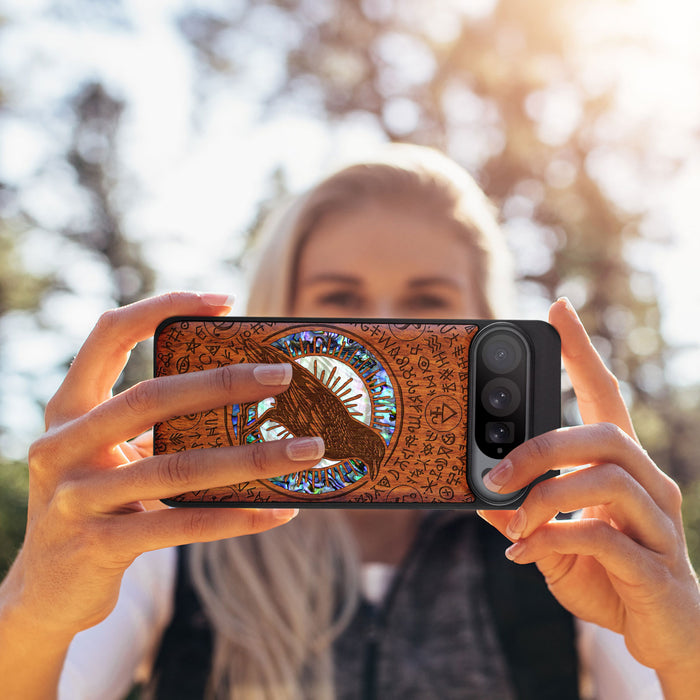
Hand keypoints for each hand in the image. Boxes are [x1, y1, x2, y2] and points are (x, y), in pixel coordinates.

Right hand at [2, 292, 324, 640]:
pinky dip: (237, 517)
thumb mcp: (113, 456)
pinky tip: (280, 510)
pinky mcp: (98, 546)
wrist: (46, 591)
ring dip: (252, 458)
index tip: (224, 301)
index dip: (162, 307)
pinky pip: (182, 525)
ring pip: (177, 467)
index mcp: (68, 409)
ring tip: (307, 450)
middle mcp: (62, 445)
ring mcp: (75, 498)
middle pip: (151, 397)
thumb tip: (250, 401)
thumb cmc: (98, 504)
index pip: (108, 335)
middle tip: (283, 376)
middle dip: (223, 383)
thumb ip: (157, 428)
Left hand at [478, 298, 699, 692]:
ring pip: (606, 479)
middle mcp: (649, 484)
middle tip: (495, 472)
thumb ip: (522, 515)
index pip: (605, 395)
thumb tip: (480, 495)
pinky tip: (524, 554)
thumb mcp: (553, 539)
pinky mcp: (656, 566)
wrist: (663, 634)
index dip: (582, 352)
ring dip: (545, 497)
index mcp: (622, 468)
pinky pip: (604, 537)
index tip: (558, 309)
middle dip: (541, 447)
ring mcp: (659, 523)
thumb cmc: (609, 576)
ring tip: (512, 522)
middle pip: (604, 434)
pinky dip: (553, 540)